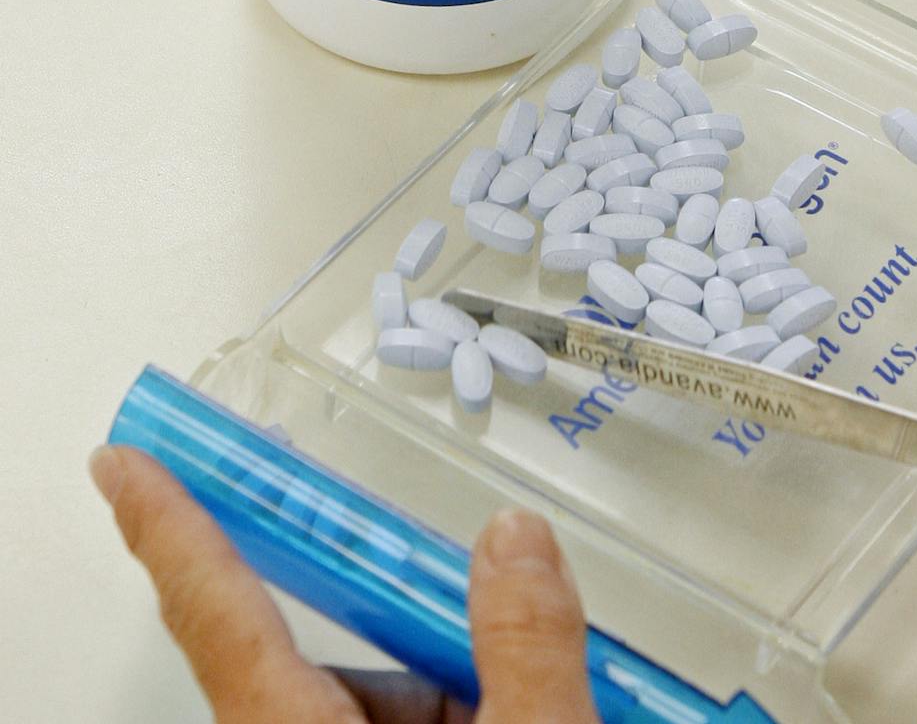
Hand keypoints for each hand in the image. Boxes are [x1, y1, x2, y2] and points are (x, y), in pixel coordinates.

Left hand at [90, 446, 597, 723]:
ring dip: (454, 684)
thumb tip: (518, 535)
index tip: (126, 462)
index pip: (217, 607)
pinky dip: (463, 710)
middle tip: (481, 639)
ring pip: (370, 699)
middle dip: (411, 629)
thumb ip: (526, 646)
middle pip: (320, 657)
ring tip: (544, 702)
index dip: (170, 526)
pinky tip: (529, 712)